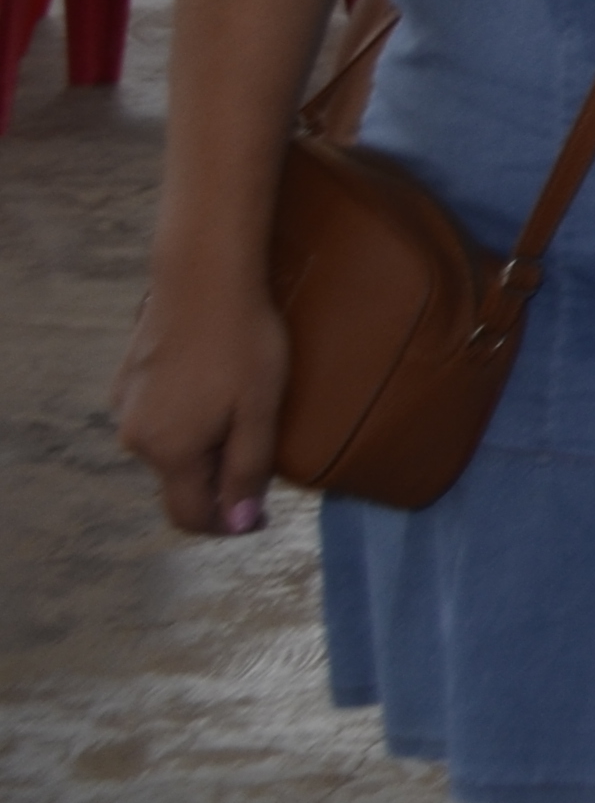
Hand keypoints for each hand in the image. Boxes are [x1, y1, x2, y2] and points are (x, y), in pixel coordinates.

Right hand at [112, 276, 288, 536]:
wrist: (202, 277)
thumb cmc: (242, 342)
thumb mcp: (259, 410)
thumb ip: (247, 469)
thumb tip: (236, 523)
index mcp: (168, 452)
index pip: (189, 515)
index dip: (225, 525)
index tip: (260, 516)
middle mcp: (135, 437)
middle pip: (179, 482)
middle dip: (218, 481)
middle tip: (261, 452)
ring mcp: (126, 406)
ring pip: (169, 448)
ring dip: (203, 447)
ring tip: (243, 412)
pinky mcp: (126, 381)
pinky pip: (160, 417)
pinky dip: (187, 418)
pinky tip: (215, 387)